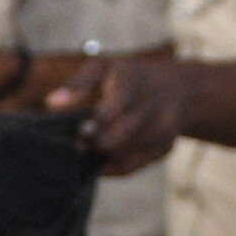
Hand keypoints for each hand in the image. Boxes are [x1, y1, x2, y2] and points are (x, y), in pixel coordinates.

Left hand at [49, 57, 191, 176]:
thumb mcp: (105, 68)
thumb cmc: (131, 78)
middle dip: (92, 145)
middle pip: (114, 141)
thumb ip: (78, 83)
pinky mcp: (162, 151)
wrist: (184, 90)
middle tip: (77, 144)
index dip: (89, 128)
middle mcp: (152, 110)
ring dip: (98, 157)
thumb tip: (52, 103)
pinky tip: (98, 160)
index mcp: (133, 85)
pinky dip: (110, 167)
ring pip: (120, 157)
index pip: (108, 114)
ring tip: (84, 150)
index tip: (76, 131)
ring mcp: (161, 133)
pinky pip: (129, 168)